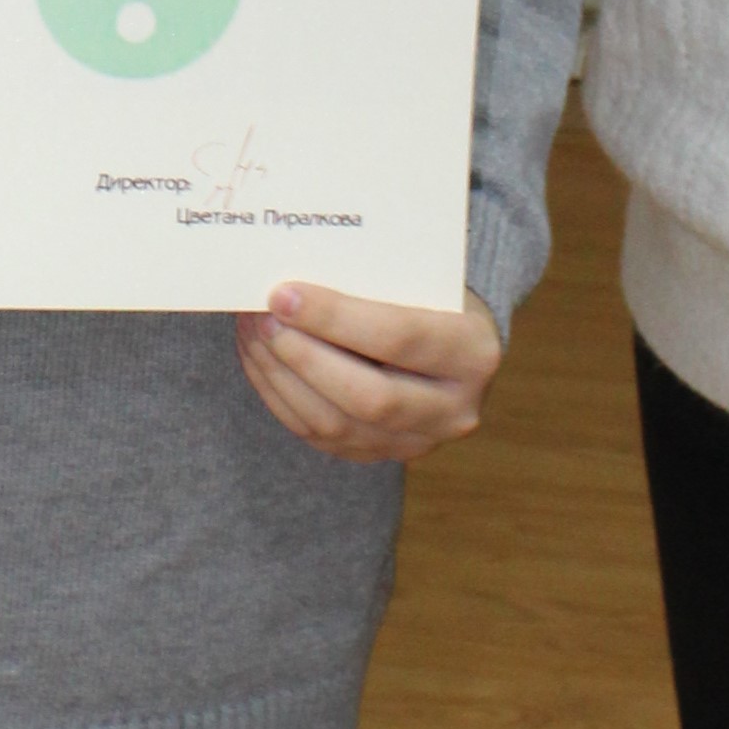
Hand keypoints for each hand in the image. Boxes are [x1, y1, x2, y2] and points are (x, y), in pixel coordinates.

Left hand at [234, 282, 502, 466]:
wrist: (450, 340)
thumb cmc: (427, 292)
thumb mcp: (419, 278)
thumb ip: (370, 279)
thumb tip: (291, 273)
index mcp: (474, 352)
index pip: (399, 337)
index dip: (335, 318)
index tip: (283, 294)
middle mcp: (455, 408)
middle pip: (368, 396)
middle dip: (303, 355)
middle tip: (261, 317)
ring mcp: (418, 441)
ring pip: (336, 424)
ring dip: (282, 376)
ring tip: (253, 330)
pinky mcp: (380, 455)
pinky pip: (318, 436)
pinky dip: (280, 395)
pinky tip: (260, 358)